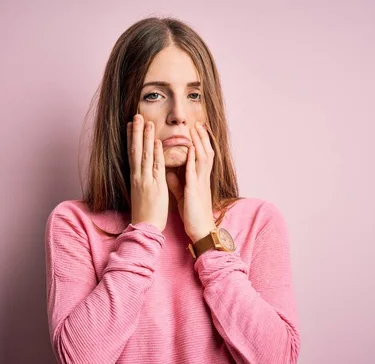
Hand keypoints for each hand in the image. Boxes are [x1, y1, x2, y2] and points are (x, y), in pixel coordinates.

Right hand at [128, 114, 168, 231]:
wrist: (145, 227)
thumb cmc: (145, 213)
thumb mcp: (142, 193)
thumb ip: (144, 180)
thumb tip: (145, 171)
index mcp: (135, 178)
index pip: (132, 154)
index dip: (131, 138)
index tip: (130, 125)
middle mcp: (138, 176)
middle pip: (136, 150)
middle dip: (136, 132)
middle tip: (136, 116)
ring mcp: (146, 180)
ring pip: (146, 155)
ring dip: (146, 138)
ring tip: (146, 122)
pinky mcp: (155, 186)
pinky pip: (156, 167)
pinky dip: (157, 154)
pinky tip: (157, 142)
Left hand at [166, 121, 216, 242]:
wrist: (200, 230)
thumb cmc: (192, 214)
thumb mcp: (183, 195)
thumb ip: (176, 183)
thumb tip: (168, 173)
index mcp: (199, 179)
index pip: (201, 156)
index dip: (200, 143)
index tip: (195, 130)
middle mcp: (202, 179)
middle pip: (205, 152)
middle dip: (202, 137)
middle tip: (198, 123)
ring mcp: (200, 183)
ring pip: (203, 158)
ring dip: (199, 142)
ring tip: (195, 129)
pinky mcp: (195, 191)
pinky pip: (194, 172)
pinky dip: (193, 159)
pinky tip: (191, 149)